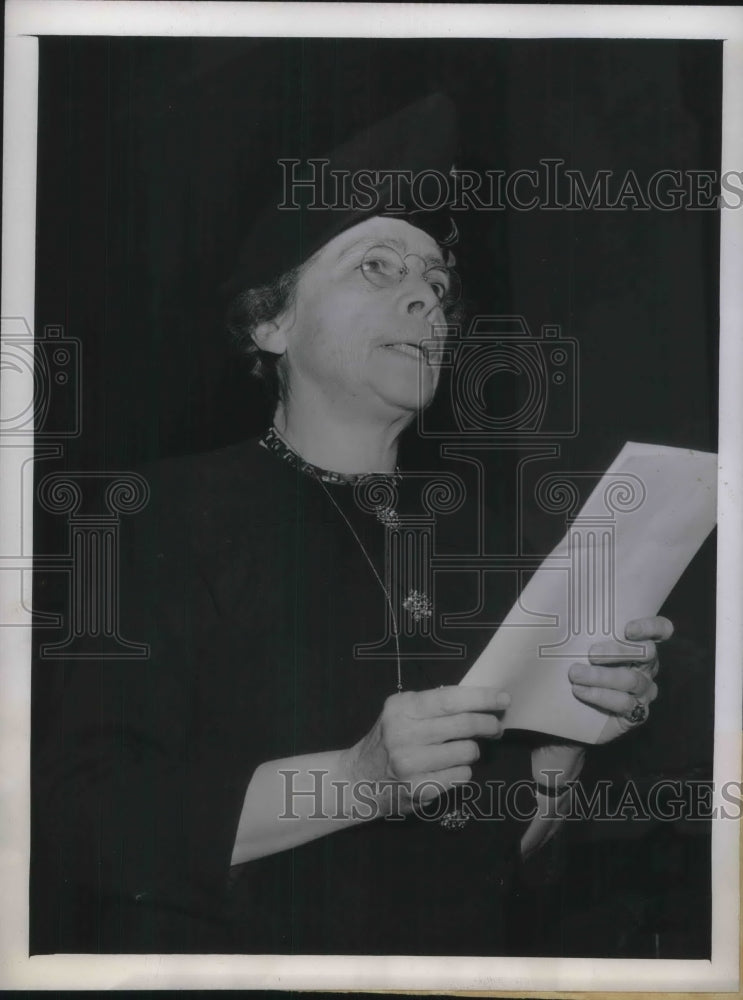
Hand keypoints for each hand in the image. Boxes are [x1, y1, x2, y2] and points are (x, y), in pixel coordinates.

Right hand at [340, 686, 509, 814]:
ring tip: (459, 751)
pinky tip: (447, 769)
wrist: (359, 779)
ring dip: (471, 751)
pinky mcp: (419, 788)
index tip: (503, 698)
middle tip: (496, 727)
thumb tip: (480, 701)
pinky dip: (461, 771)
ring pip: (468, 752)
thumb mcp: (402, 713)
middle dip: (488, 724)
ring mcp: (411, 763)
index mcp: (401, 708)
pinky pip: (461, 776)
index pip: (450, 699)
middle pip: (464, 724)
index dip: (482, 698)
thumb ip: (433, 705)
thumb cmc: (388, 740)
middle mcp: (403, 734)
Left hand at [568, 616, 673, 743]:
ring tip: (576, 674)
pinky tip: (580, 692)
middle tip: (592, 654)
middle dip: (619, 651)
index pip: (660, 630)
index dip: (651, 626)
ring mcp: (644, 691)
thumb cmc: (575, 669)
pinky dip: (601, 696)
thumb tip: (550, 611)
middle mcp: (646, 666)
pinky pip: (625, 703)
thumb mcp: (576, 647)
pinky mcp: (636, 713)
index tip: (628, 629)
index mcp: (638, 645)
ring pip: (632, 679)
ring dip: (601, 676)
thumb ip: (579, 632)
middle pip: (647, 653)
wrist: (569, 711)